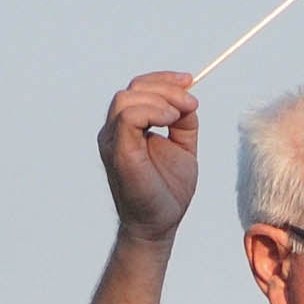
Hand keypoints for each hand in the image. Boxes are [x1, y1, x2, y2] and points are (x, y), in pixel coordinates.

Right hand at [100, 73, 201, 241]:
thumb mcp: (183, 146)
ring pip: (127, 98)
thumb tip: (188, 97)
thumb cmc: (167, 190)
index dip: (164, 80)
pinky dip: (152, 111)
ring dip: (160, 99)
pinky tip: (170, 121)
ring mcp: (112, 140)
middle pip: (133, 89)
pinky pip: (127, 116)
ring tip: (179, 116)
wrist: (160, 223)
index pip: (138, 89)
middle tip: (191, 103)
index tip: (189, 81)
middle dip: (166, 88)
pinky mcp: (117, 150)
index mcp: (127, 128)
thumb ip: (184, 121)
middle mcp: (114, 131)